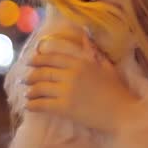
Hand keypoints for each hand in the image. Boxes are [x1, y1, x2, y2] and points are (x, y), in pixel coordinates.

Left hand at [24, 32, 140, 134]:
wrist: (122, 112)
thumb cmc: (117, 90)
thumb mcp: (106, 66)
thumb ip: (93, 51)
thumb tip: (86, 35)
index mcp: (80, 62)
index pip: (53, 57)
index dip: (38, 59)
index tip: (30, 61)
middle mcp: (71, 74)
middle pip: (43, 72)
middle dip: (31, 75)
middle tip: (24, 78)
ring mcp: (66, 91)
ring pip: (40, 88)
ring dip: (30, 91)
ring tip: (27, 94)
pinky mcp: (64, 108)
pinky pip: (43, 104)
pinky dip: (33, 105)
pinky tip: (29, 106)